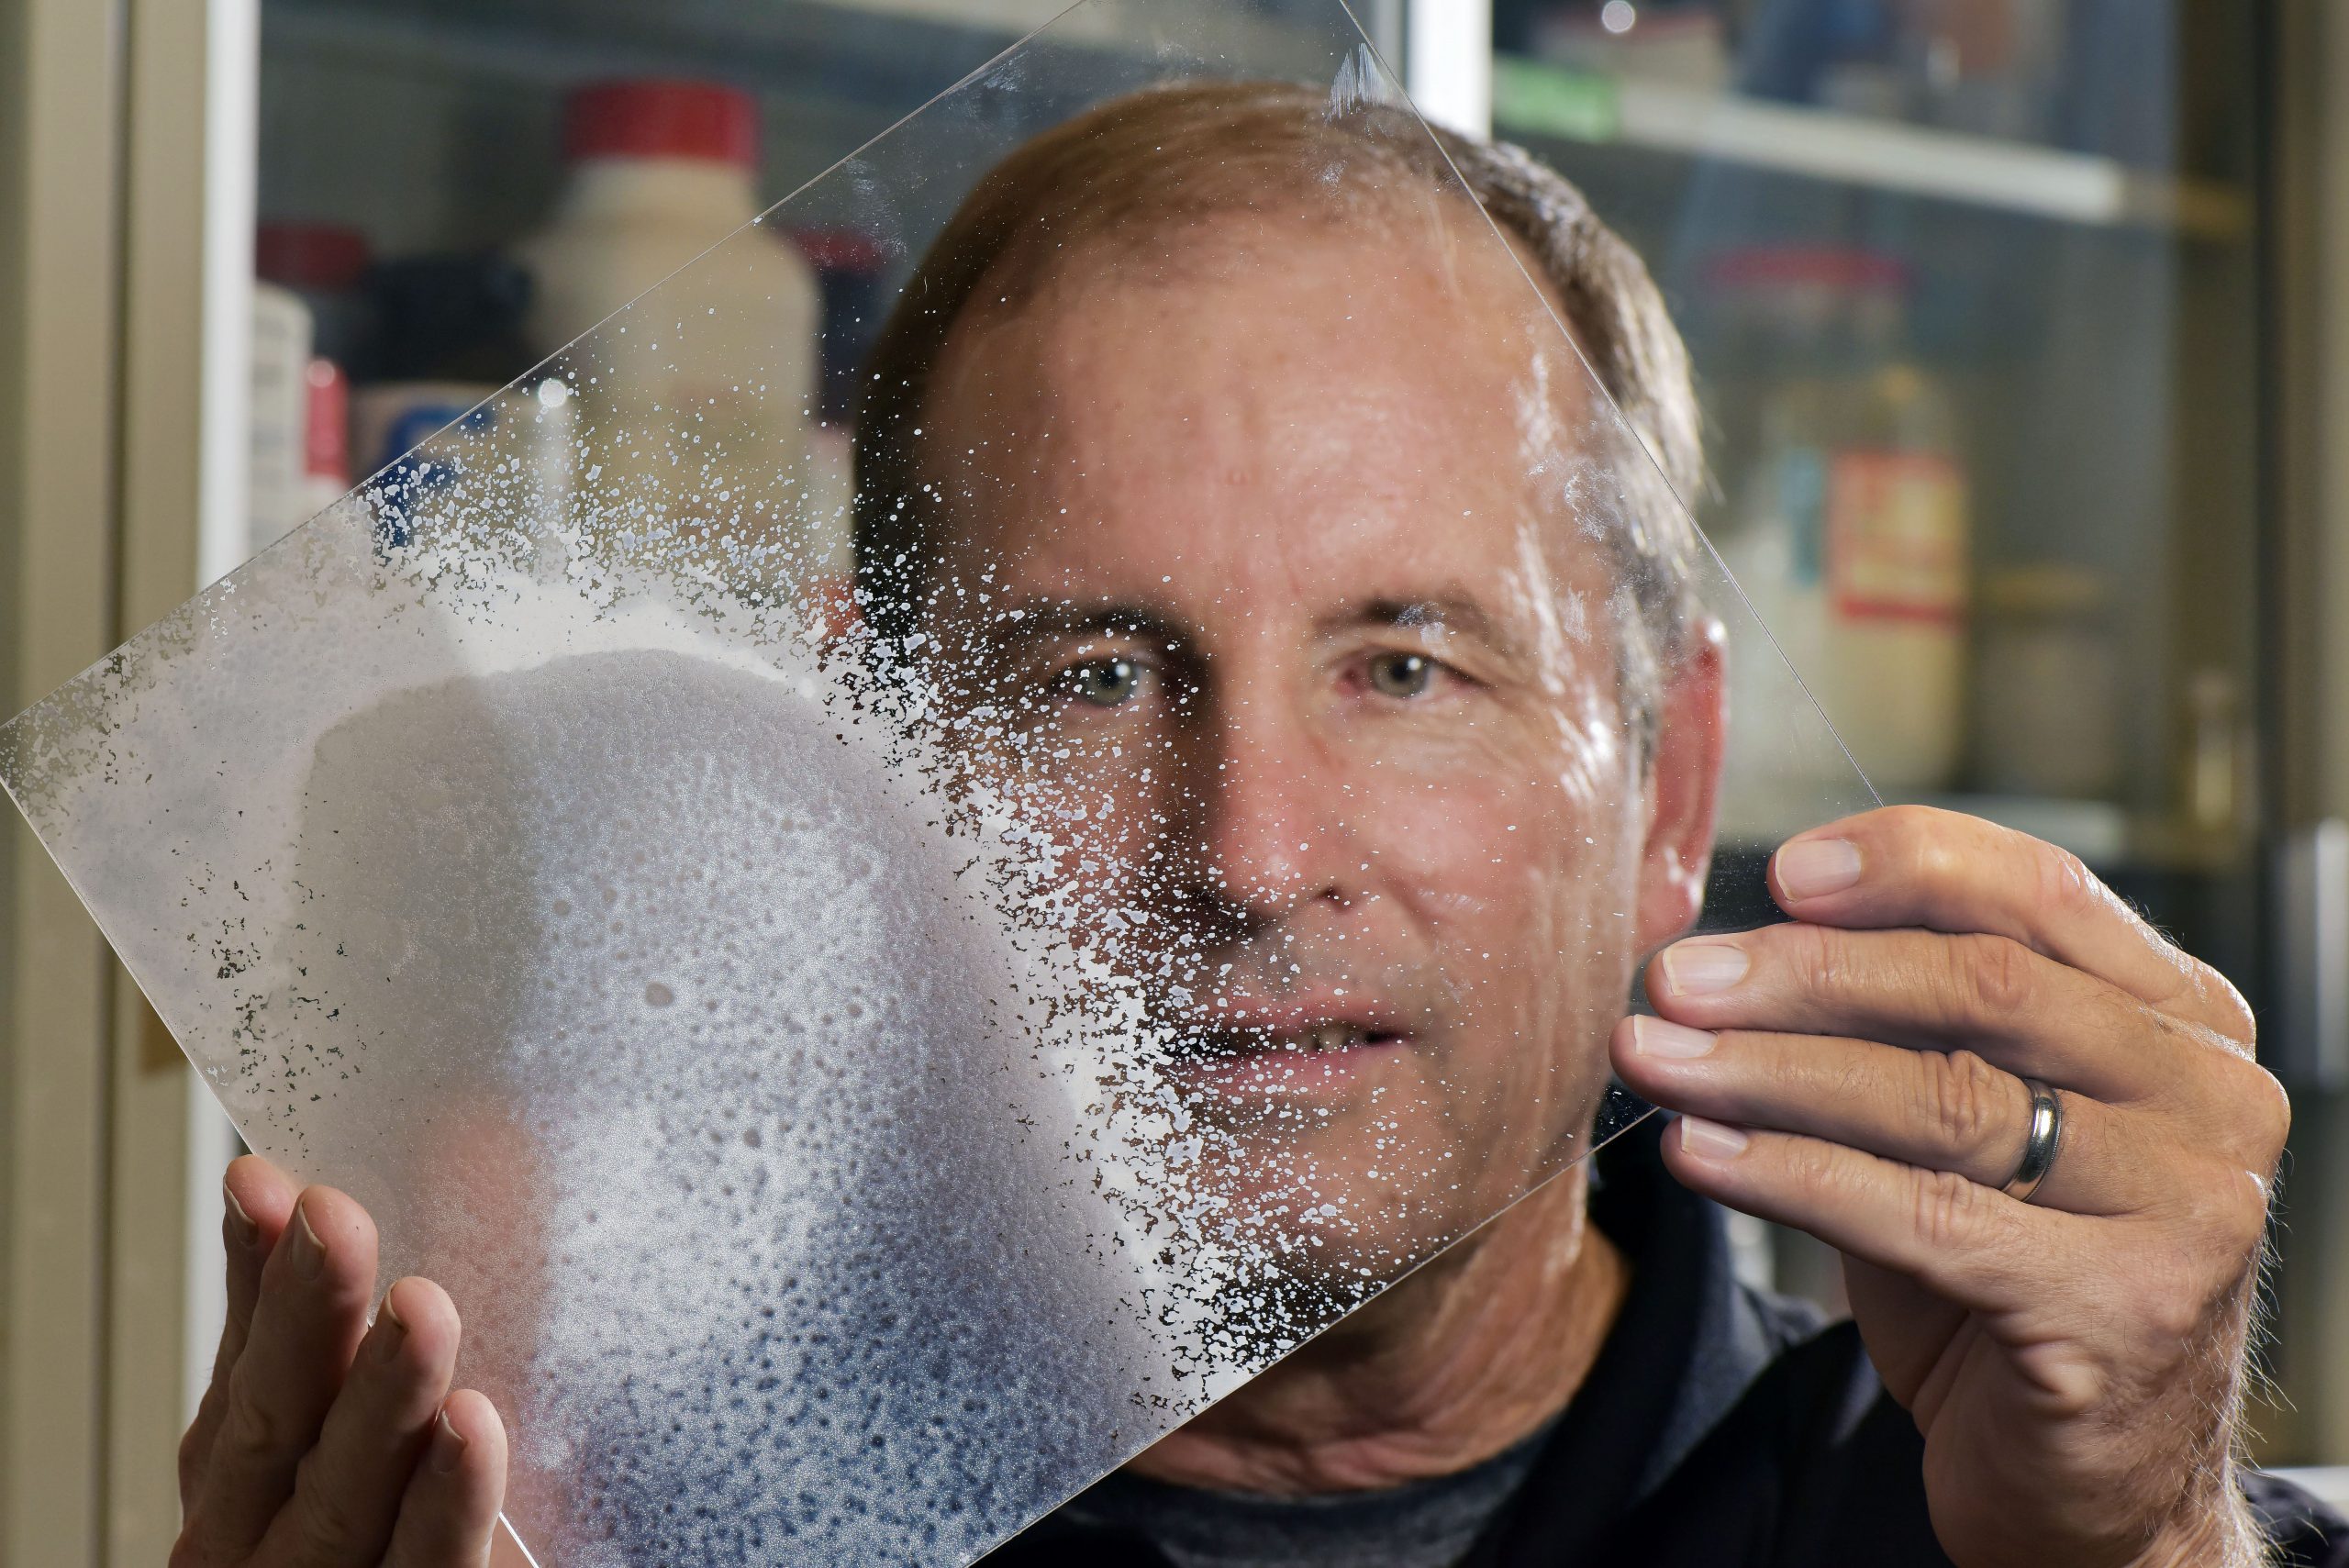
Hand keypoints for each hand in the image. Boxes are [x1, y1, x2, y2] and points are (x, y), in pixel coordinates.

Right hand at [173, 1156, 509, 1567]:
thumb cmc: (402, 1527)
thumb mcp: (379, 1417)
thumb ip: (404, 1298)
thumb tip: (466, 1138)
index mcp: (252, 1477)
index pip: (248, 1359)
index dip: (254, 1271)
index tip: (265, 1182)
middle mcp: (266, 1537)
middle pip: (279, 1421)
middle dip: (305, 1313)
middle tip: (332, 1217)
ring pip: (344, 1493)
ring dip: (381, 1395)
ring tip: (419, 1306)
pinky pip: (429, 1564)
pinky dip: (449, 1498)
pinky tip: (471, 1426)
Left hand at [1608, 806, 2286, 1567]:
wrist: (2083, 1483)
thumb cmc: (2005, 1277)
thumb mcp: (1961, 1128)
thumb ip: (1893, 1032)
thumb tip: (1727, 955)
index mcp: (2182, 1019)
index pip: (2040, 894)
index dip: (1906, 865)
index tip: (1780, 872)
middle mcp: (2210, 1097)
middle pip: (1981, 988)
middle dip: (1804, 973)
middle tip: (1676, 978)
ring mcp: (2185, 1204)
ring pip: (1941, 1098)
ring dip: (1768, 1071)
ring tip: (1654, 1057)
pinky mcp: (2122, 1308)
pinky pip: (1921, 1216)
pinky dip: (1788, 1175)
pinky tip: (1698, 1154)